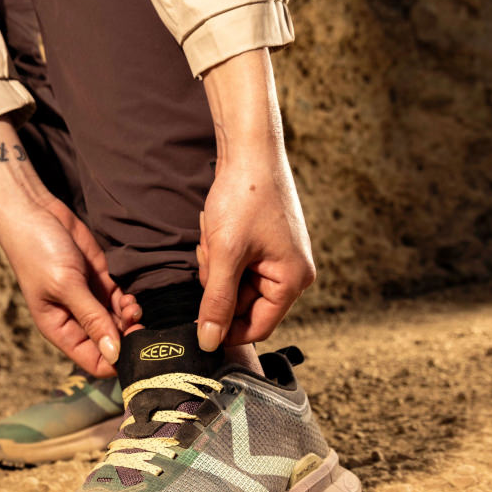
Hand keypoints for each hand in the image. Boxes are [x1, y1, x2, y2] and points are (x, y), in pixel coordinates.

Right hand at [0, 116, 139, 375]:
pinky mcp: (101, 281)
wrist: (35, 211)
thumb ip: (93, 319)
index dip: (116, 362)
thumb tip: (115, 354)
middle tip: (139, 326)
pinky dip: (130, 303)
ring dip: (131, 320)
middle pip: (111, 344)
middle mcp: (76, 320)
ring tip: (133, 308)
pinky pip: (122, 301)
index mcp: (60, 330)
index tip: (135, 352)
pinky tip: (132, 298)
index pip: (94, 361)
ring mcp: (90, 300)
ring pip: (120, 323)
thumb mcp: (66, 286)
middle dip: (129, 339)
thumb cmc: (39, 251)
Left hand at [198, 48, 315, 350]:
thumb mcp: (224, 254)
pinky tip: (217, 230)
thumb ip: (216, 302)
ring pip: (235, 285)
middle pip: (244, 305)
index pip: (258, 327)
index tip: (198, 323)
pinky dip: (220, 253)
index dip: (225, 329)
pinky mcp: (266, 246)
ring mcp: (280, 259)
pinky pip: (237, 266)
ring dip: (216, 266)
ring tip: (214, 235)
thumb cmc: (245, 196)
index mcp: (293, 280)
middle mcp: (293, 274)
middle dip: (218, 285)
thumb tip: (209, 341)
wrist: (249, 149)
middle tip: (210, 253)